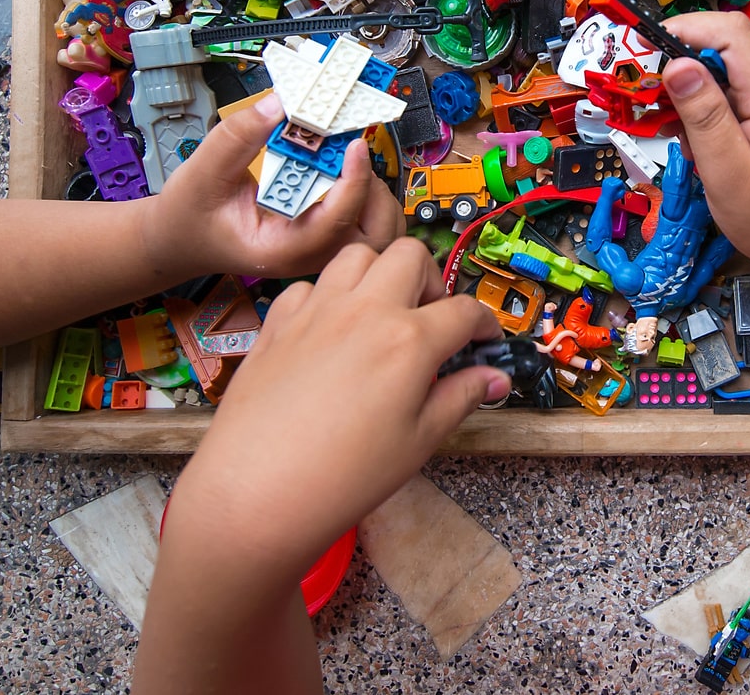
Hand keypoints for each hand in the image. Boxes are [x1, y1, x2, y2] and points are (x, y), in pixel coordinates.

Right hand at [143, 94, 405, 278]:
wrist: (180, 237)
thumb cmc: (189, 216)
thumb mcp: (203, 170)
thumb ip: (240, 136)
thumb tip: (281, 103)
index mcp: (280, 249)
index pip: (334, 224)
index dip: (353, 182)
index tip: (355, 145)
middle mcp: (307, 256)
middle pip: (372, 239)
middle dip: (373, 191)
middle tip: (353, 152)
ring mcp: (319, 250)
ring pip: (377, 234)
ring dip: (374, 193)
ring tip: (347, 161)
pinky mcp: (323, 236)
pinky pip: (364, 223)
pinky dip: (365, 195)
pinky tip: (341, 169)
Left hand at [166, 238, 506, 565]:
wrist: (256, 493)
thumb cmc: (342, 478)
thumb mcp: (419, 442)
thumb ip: (460, 398)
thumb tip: (493, 377)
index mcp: (409, 341)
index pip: (464, 311)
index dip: (484, 324)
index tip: (484, 340)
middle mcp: (364, 312)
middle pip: (410, 256)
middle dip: (430, 281)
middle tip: (430, 321)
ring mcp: (317, 312)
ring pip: (357, 256)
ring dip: (378, 274)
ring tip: (381, 314)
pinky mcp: (278, 324)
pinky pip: (309, 286)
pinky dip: (327, 297)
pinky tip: (331, 331)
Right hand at [660, 11, 749, 289]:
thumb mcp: (730, 176)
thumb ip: (704, 118)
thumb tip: (676, 63)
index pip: (729, 31)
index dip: (684, 29)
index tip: (643, 54)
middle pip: (725, 45)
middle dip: (679, 60)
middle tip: (644, 96)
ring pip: (725, 70)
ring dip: (688, 89)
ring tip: (665, 126)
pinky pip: (733, 94)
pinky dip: (704, 108)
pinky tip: (690, 141)